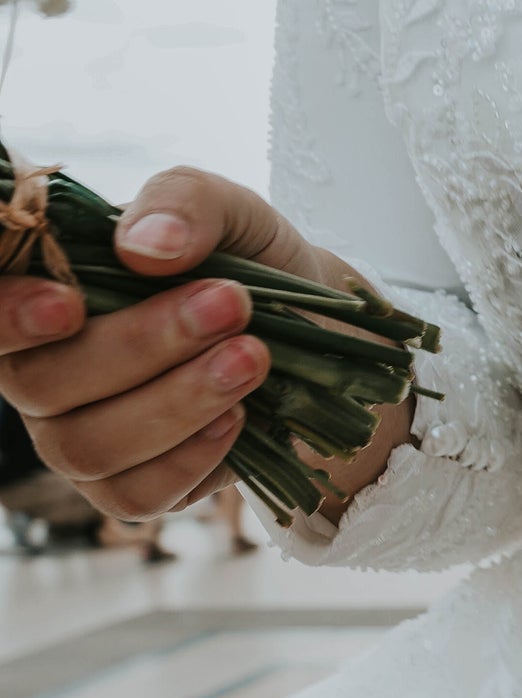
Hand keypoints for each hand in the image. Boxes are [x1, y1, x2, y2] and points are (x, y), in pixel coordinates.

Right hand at [0, 165, 391, 523]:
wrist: (315, 333)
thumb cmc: (245, 264)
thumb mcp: (228, 210)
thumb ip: (182, 202)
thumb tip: (143, 245)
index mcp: (39, 293)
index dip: (8, 317)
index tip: (70, 304)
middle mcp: (39, 370)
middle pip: (43, 382)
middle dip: (142, 345)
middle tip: (229, 305)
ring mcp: (75, 434)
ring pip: (88, 446)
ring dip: (177, 401)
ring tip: (251, 358)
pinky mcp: (124, 487)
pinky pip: (132, 495)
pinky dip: (189, 457)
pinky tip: (239, 417)